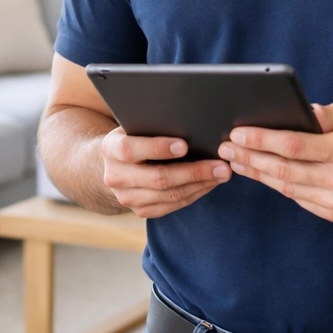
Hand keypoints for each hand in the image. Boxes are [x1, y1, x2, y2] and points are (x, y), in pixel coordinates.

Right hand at [100, 127, 230, 217]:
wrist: (114, 164)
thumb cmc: (133, 136)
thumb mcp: (134, 125)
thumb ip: (153, 125)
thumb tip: (189, 121)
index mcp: (110, 149)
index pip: (130, 149)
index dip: (157, 148)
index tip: (183, 145)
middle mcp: (115, 176)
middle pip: (157, 178)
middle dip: (193, 172)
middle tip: (220, 165)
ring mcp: (127, 198)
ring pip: (169, 196)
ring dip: (200, 185)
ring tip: (222, 174)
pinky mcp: (140, 211)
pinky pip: (172, 206)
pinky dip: (194, 194)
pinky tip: (209, 183)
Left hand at [218, 101, 332, 221]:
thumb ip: (326, 113)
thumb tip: (302, 111)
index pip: (294, 145)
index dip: (262, 140)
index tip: (238, 133)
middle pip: (284, 169)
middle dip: (250, 157)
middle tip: (225, 147)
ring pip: (286, 186)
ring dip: (256, 172)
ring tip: (235, 159)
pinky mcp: (332, 213)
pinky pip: (296, 197)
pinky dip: (274, 184)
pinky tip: (258, 172)